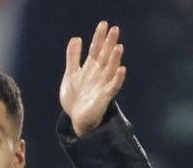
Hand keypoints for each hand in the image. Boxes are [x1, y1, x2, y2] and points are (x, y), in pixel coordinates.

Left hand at [60, 20, 126, 136]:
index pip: (96, 49)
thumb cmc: (75, 97)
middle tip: (115, 29)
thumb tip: (76, 38)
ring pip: (110, 69)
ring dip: (114, 59)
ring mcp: (102, 85)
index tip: (103, 24)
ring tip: (118, 47)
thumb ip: (73, 57)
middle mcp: (98, 74)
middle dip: (109, 43)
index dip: (99, 37)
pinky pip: (113, 87)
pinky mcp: (105, 97)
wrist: (76, 119)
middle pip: (104, 56)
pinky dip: (117, 79)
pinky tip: (121, 70)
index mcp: (90, 68)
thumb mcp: (71, 74)